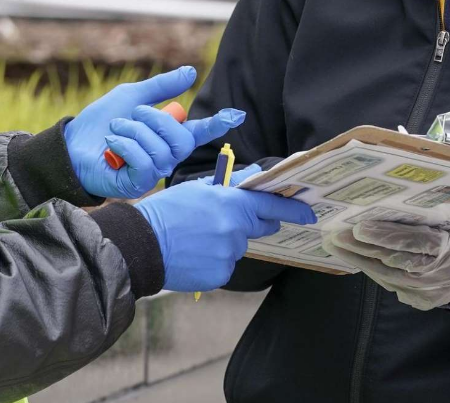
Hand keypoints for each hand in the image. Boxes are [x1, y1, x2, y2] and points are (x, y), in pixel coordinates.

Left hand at [65, 67, 245, 198]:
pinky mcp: (137, 184)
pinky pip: (146, 164)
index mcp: (166, 135)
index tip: (236, 114)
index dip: (217, 123)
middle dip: (157, 121)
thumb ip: (162, 87)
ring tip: (115, 130)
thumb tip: (191, 71)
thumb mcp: (132, 96)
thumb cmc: (99, 122)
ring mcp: (152, 172)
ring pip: (162, 151)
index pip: (198, 131)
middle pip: (182, 140)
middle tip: (134, 114)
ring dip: (134, 132)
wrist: (70, 145)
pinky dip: (126, 146)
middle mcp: (164, 156)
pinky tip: (111, 144)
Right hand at [135, 165, 316, 291]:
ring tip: (196, 238)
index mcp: (230, 204)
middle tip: (226, 221)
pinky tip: (194, 254)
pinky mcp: (220, 275)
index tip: (308, 213)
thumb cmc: (166, 211)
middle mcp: (234, 230)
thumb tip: (252, 175)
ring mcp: (228, 255)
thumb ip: (229, 185)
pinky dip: (214, 260)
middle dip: (250, 223)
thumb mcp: (196, 189)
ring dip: (226, 242)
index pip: (270, 205)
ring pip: (238, 247)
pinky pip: (226, 265)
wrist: (141, 245)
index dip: (293, 209)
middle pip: (259, 228)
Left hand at [322, 221, 449, 310]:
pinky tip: (351, 256)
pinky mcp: (419, 301)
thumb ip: (424, 216)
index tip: (358, 227)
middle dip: (360, 247)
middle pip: (394, 260)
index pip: (414, 241)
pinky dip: (369, 268)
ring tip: (333, 244)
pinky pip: (389, 282)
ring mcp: (427, 292)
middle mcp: (437, 274)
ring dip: (357, 259)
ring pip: (386, 275)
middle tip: (334, 235)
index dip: (385, 235)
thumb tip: (384, 201)